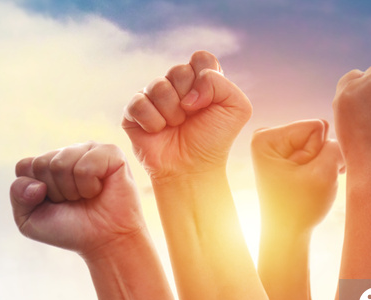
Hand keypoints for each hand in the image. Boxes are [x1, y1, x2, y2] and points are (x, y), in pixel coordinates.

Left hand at [9, 142, 143, 257]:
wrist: (104, 242)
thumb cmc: (70, 229)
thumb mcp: (29, 219)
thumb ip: (18, 195)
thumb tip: (36, 183)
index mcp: (47, 164)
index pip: (25, 166)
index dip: (34, 192)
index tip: (53, 204)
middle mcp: (68, 153)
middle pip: (42, 164)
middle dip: (55, 192)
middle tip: (74, 201)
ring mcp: (89, 149)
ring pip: (61, 163)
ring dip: (73, 190)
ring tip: (87, 197)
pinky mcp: (111, 152)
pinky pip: (86, 165)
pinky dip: (90, 186)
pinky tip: (100, 190)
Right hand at [122, 50, 251, 180]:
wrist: (191, 168)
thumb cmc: (214, 140)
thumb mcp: (236, 109)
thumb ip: (221, 84)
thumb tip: (188, 92)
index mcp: (200, 79)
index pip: (201, 58)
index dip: (205, 79)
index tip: (208, 102)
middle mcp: (176, 84)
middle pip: (178, 71)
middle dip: (188, 99)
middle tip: (191, 117)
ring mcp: (153, 96)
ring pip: (158, 86)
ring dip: (172, 113)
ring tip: (176, 126)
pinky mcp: (134, 111)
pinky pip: (138, 103)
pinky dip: (153, 122)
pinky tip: (159, 132)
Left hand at [251, 119, 343, 230]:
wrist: (288, 233)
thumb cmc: (301, 207)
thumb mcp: (324, 173)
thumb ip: (336, 145)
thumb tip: (339, 136)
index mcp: (266, 137)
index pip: (315, 127)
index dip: (318, 153)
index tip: (304, 176)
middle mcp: (267, 136)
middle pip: (317, 132)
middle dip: (319, 157)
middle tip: (307, 181)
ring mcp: (277, 146)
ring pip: (320, 143)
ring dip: (321, 164)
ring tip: (308, 184)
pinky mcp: (286, 155)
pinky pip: (315, 151)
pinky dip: (319, 167)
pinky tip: (310, 182)